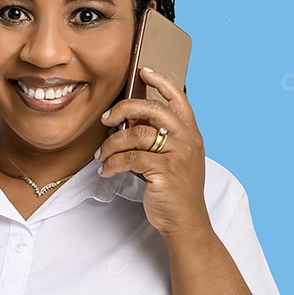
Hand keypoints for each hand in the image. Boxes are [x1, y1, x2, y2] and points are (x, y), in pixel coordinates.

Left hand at [96, 67, 211, 238]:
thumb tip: (130, 123)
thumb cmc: (177, 192)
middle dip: (124, 109)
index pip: (179, 99)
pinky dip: (112, 163)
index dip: (161, 82)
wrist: (186, 222)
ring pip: (135, 135)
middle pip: (152, 110)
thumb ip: (164, 140)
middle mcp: (188, 140)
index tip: (144, 72)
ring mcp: (178, 155)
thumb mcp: (178, 160)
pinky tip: (106, 170)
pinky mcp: (164, 171)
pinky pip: (129, 158)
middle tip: (106, 118)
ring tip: (101, 155)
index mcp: (191, 134)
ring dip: (111, 144)